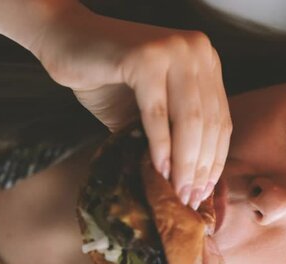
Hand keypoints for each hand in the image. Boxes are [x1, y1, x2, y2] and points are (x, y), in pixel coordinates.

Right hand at [33, 3, 231, 207]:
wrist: (65, 41)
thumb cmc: (107, 80)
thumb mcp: (151, 111)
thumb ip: (174, 136)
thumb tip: (191, 184)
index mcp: (206, 62)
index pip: (220, 119)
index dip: (215, 160)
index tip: (206, 192)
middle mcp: (198, 51)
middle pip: (208, 121)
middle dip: (200, 167)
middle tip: (190, 199)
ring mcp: (174, 50)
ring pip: (188, 119)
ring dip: (184, 162)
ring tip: (177, 191)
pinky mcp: (146, 57)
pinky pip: (157, 112)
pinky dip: (159, 145)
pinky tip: (158, 169)